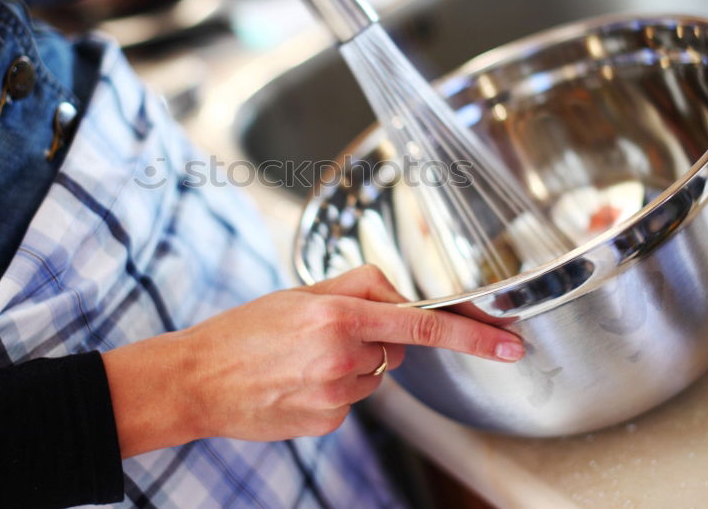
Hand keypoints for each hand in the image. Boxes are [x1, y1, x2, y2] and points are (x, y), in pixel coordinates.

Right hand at [103, 265, 524, 456]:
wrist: (198, 380)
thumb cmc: (244, 332)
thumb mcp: (299, 292)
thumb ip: (358, 286)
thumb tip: (400, 293)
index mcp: (338, 316)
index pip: (422, 325)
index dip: (472, 334)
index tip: (508, 343)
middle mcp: (343, 357)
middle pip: (394, 350)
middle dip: (373, 340)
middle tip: (323, 333)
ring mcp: (336, 395)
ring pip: (374, 377)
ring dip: (352, 366)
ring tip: (302, 360)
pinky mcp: (328, 421)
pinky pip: (352, 402)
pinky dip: (335, 391)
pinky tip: (299, 383)